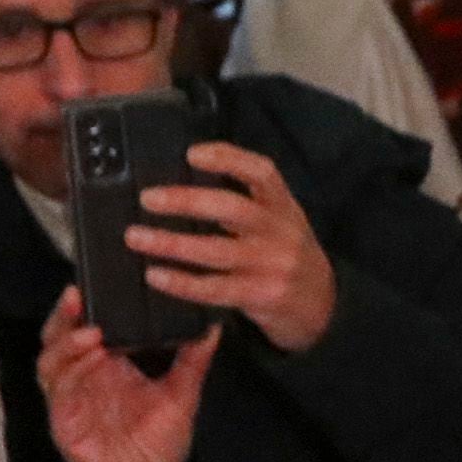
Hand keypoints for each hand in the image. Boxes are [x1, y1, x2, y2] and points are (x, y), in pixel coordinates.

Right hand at [38, 287, 214, 461]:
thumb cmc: (158, 443)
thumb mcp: (181, 396)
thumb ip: (193, 362)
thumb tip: (214, 327)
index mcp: (108, 366)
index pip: (88, 326)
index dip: (87, 306)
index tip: (98, 282)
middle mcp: (84, 376)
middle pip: (61, 337)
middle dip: (64, 316)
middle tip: (77, 294)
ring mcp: (70, 397)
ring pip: (51, 360)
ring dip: (67, 343)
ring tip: (91, 331)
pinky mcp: (64, 420)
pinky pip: (59, 391)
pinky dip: (71, 373)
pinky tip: (89, 360)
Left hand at [130, 139, 337, 350]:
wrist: (325, 307)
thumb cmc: (289, 258)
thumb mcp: (282, 223)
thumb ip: (248, 206)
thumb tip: (184, 190)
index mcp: (284, 208)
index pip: (262, 173)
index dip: (228, 159)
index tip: (192, 154)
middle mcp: (280, 233)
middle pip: (232, 209)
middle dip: (186, 201)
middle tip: (148, 198)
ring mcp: (272, 266)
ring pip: (216, 250)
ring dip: (171, 243)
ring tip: (136, 237)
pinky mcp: (261, 296)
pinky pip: (215, 289)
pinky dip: (182, 282)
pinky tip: (155, 275)